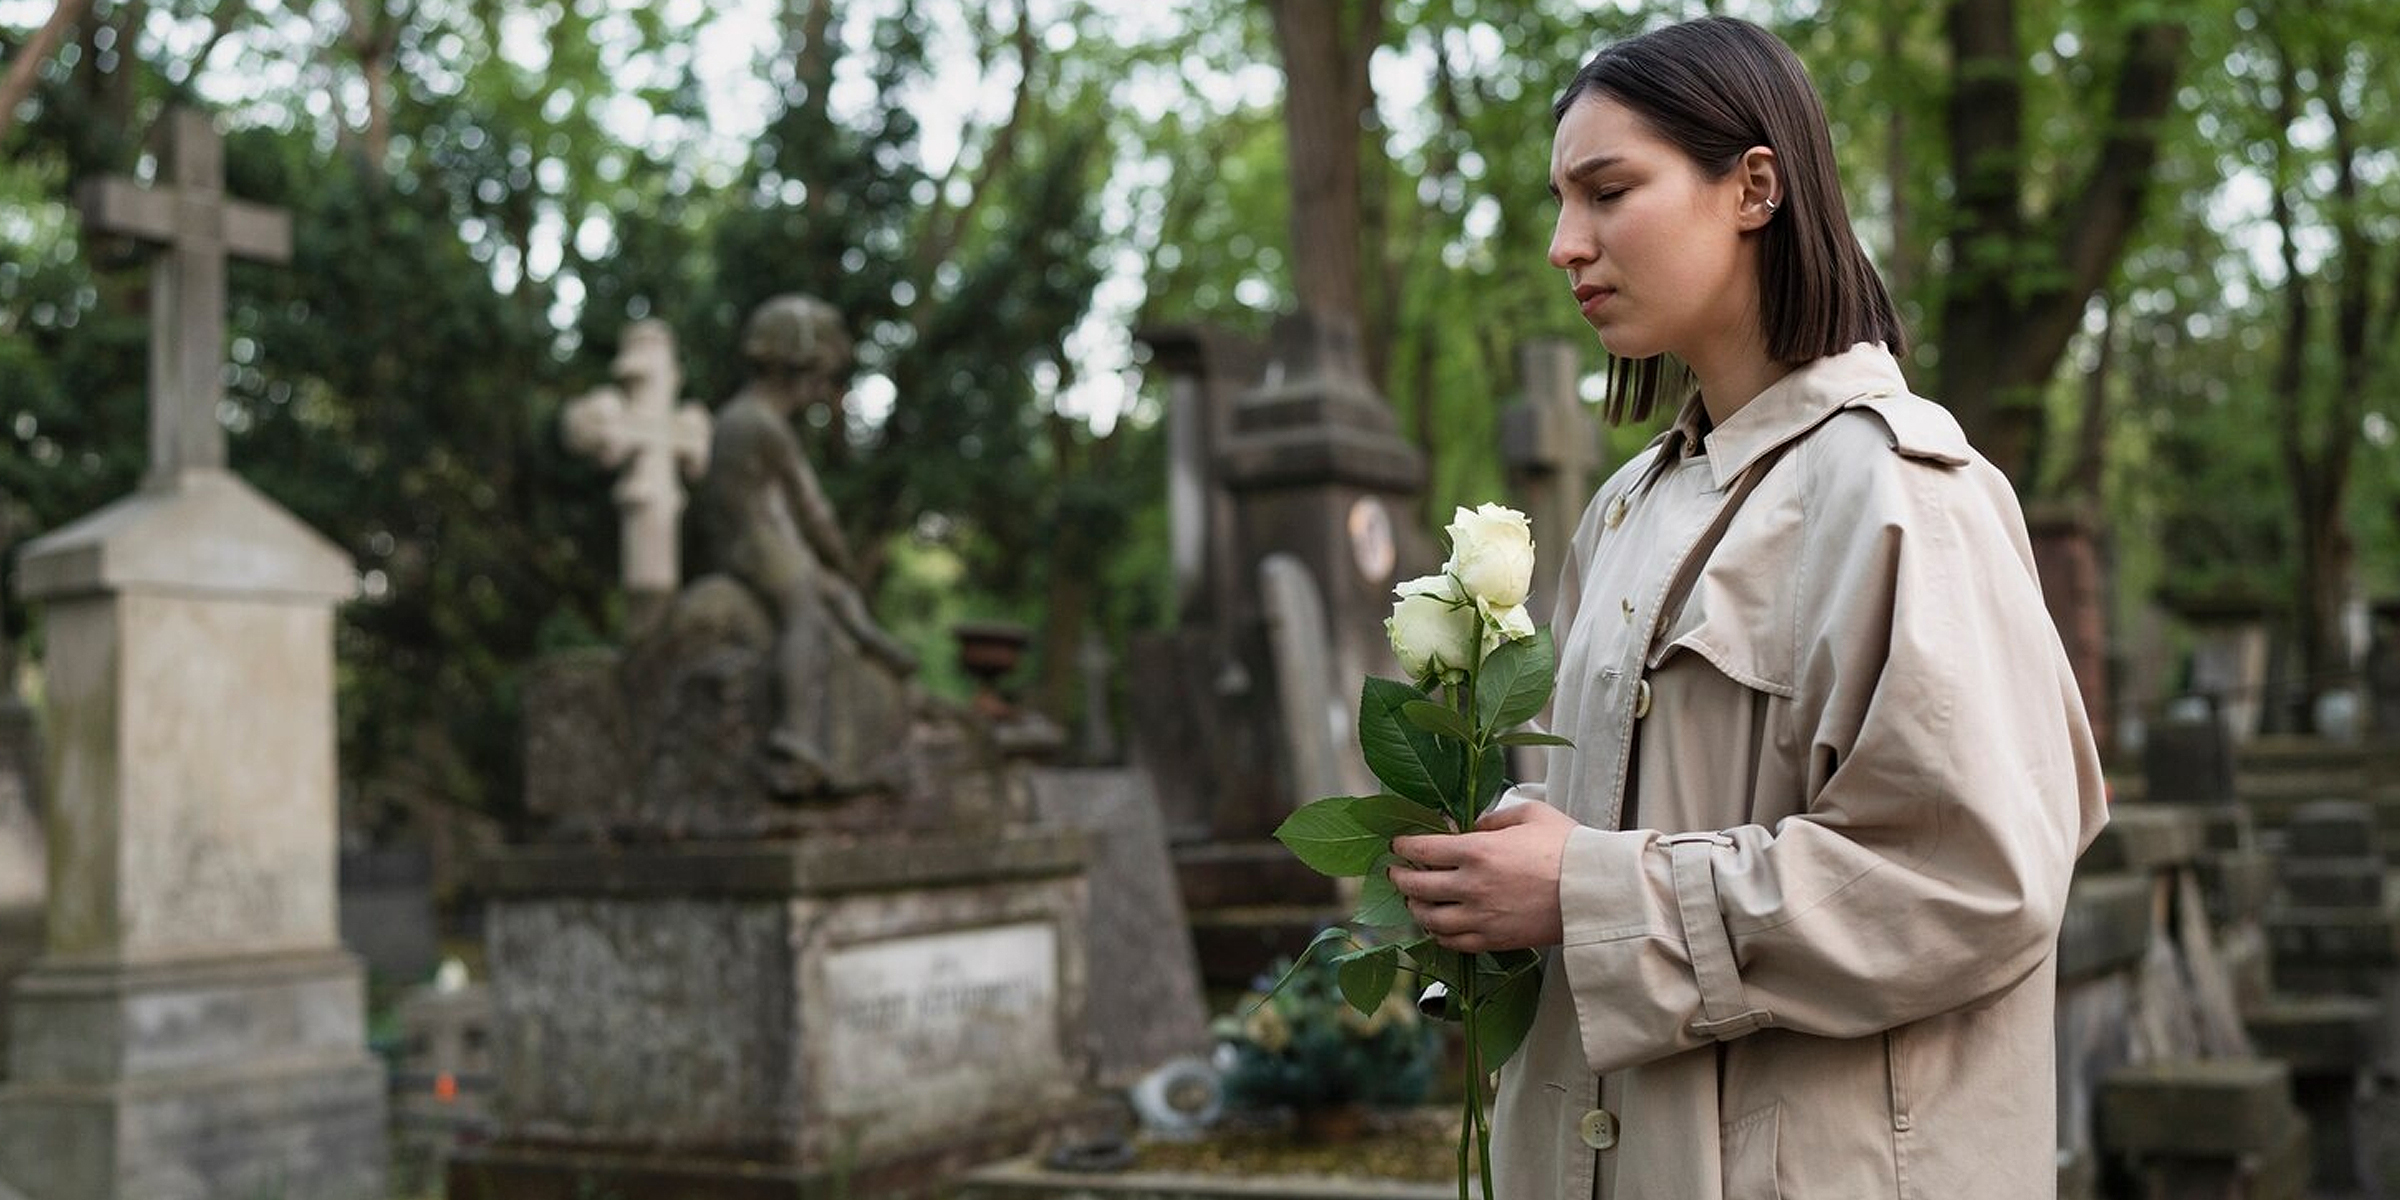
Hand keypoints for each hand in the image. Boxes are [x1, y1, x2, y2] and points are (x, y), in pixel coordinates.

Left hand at [1388, 801, 1575, 952]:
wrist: (1595, 891)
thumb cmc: (1568, 848)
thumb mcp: (1530, 814)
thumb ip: (1494, 819)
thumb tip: (1474, 826)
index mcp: (1476, 851)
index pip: (1421, 849)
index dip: (1403, 846)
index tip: (1397, 845)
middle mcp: (1471, 886)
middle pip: (1416, 886)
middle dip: (1400, 877)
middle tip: (1396, 872)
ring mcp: (1480, 917)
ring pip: (1429, 918)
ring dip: (1415, 908)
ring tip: (1414, 900)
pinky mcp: (1494, 940)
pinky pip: (1452, 943)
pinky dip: (1438, 934)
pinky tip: (1437, 926)